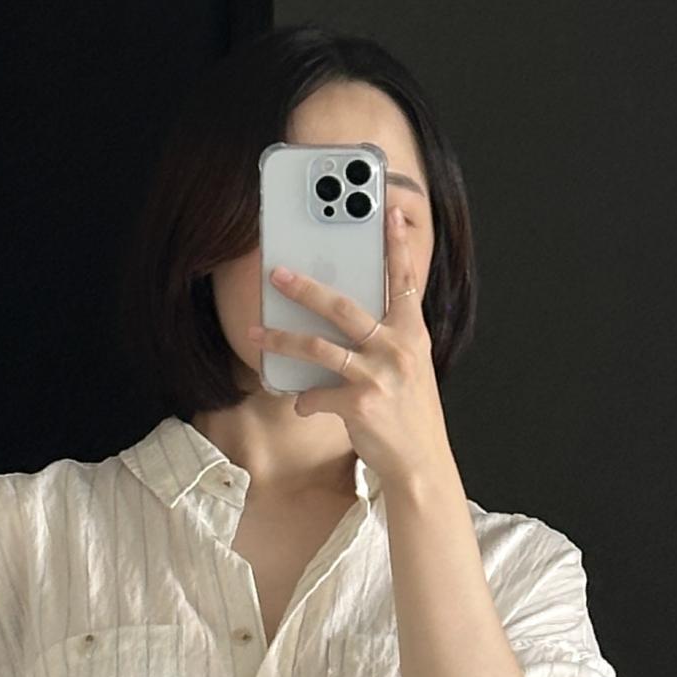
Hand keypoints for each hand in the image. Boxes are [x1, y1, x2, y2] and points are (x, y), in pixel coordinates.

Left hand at [245, 202, 454, 494]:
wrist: (420, 464)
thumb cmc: (409, 416)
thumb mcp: (409, 370)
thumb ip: (386, 341)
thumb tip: (343, 323)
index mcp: (412, 335)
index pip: (403, 282)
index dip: (396, 246)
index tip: (390, 213)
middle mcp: (398, 349)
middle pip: (343, 307)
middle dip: (305, 288)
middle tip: (277, 273)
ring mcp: (379, 375)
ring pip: (319, 348)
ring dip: (282, 339)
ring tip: (256, 331)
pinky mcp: (361, 403)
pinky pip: (316, 394)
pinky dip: (305, 401)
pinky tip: (303, 405)